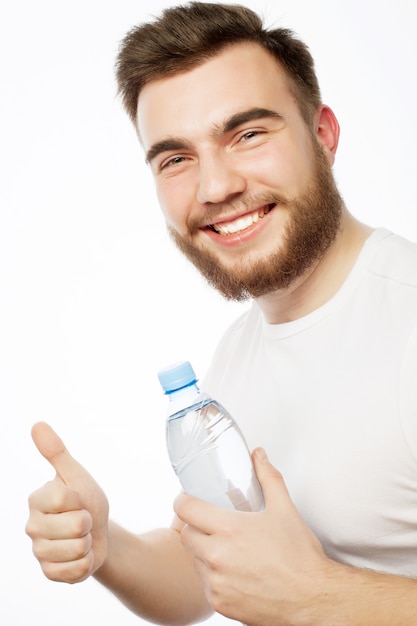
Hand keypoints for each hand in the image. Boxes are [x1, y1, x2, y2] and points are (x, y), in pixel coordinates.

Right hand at [26, 422, 108, 583]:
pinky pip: (77, 570)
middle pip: (75, 526)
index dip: (82, 500)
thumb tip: (37, 424)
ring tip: (81, 537)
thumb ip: (56, 452)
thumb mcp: (77, 475)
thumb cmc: (86, 500)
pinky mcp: (49, 573)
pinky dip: (86, 563)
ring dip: (87, 543)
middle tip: (83, 520)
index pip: (65, 499)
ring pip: (77, 549)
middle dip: (88, 523)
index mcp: (37, 499)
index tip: (79, 500)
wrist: (99, 533)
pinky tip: (80, 555)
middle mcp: (32, 526)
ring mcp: (39, 551)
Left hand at [174, 447, 335, 624]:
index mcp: (230, 529)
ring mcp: (216, 582)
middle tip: (214, 525)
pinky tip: (235, 572)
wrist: (312, 599)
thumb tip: (258, 455)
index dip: (185, 500)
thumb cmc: (300, 557)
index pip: (185, 508)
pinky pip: (206, 584)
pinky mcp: (220, 604)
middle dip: (196, 527)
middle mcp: (217, 557)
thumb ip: (268, 477)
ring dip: (205, 553)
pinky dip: (215, 577)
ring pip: (195, 561)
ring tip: (229, 550)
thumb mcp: (284, 510)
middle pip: (186, 535)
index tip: (190, 499)